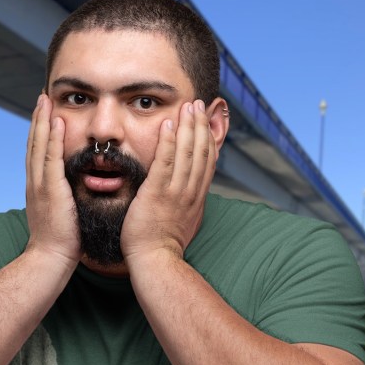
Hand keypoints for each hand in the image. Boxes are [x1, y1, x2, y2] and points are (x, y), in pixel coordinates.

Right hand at [25, 94, 80, 270]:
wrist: (50, 258)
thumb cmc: (60, 243)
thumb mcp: (62, 216)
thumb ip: (65, 201)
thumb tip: (74, 195)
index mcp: (38, 188)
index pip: (37, 154)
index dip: (40, 133)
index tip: (44, 115)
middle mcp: (35, 183)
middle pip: (34, 143)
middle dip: (38, 119)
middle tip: (42, 97)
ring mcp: (40, 185)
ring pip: (39, 145)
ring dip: (42, 121)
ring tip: (46, 99)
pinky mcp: (50, 189)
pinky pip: (51, 158)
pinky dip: (52, 138)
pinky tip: (57, 122)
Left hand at [121, 100, 215, 266]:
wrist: (156, 261)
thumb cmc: (164, 246)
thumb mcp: (185, 223)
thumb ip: (187, 205)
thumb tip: (190, 197)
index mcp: (197, 198)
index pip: (208, 162)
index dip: (208, 138)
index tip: (206, 121)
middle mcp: (190, 192)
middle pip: (201, 151)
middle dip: (200, 125)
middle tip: (199, 103)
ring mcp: (175, 192)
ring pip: (187, 153)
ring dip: (188, 126)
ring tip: (187, 106)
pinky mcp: (157, 193)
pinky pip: (165, 162)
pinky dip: (169, 142)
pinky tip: (168, 125)